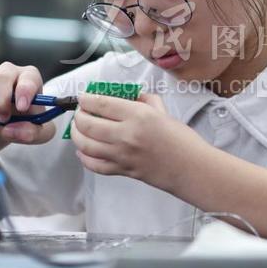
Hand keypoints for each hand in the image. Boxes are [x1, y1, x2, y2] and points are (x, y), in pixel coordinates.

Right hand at [0, 62, 55, 148]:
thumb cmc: (24, 123)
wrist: (0, 125)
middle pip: (3, 78)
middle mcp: (10, 71)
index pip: (29, 78)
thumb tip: (11, 129)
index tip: (22, 108)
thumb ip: (31, 132)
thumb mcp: (37, 133)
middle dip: (1, 102)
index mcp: (31, 78)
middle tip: (3, 119)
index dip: (25, 91)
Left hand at [70, 92, 207, 191]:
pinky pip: (94, 165)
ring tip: (77, 128)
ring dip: (76, 134)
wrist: (190, 168)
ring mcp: (122, 155)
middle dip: (78, 115)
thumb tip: (127, 96)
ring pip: (85, 145)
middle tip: (80, 111)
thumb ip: (143, 100)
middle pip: (88, 124)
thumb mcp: (163, 111)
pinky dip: (84, 157)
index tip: (83, 97)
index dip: (86, 99)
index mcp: (138, 116)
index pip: (101, 103)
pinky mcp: (122, 171)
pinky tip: (83, 150)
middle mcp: (126, 135)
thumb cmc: (181, 139)